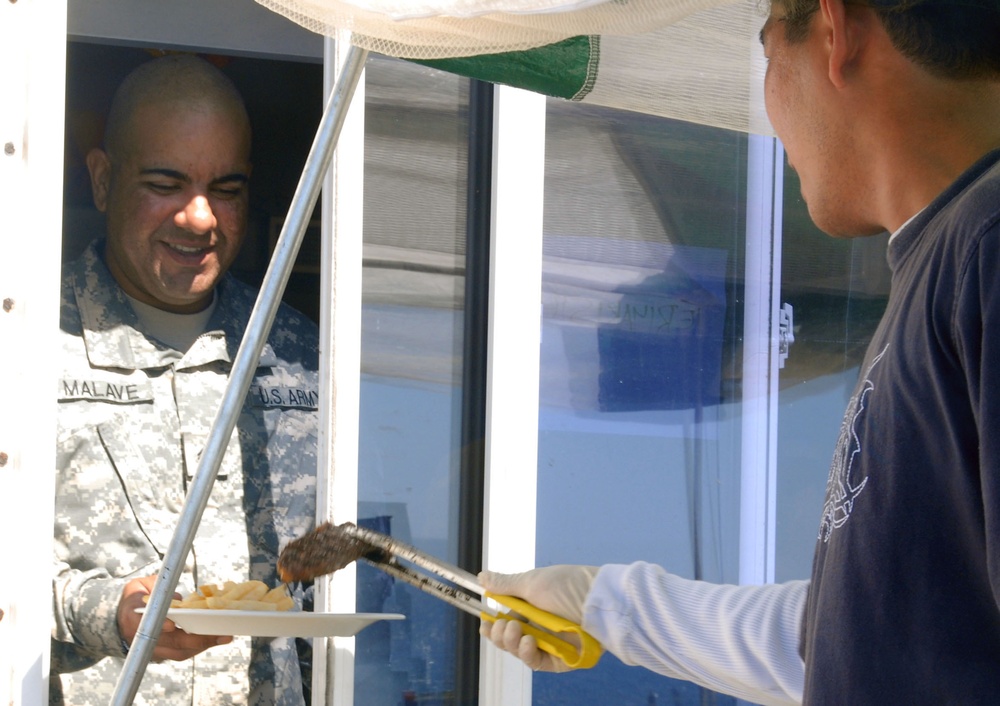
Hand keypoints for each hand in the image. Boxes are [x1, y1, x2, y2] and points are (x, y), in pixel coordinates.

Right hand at [117, 575, 231, 661]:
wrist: (122, 616)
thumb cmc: (136, 596)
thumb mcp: (140, 585)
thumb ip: (157, 588)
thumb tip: (177, 599)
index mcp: (133, 618)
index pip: (146, 625)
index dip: (160, 626)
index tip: (173, 625)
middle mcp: (142, 638)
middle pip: (170, 643)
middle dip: (195, 639)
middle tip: (217, 632)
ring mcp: (153, 648)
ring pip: (179, 652)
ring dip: (202, 645)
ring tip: (224, 636)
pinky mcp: (163, 652)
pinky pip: (183, 652)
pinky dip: (200, 646)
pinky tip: (216, 638)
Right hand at [478, 565, 597, 671]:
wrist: (599, 601)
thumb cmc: (565, 586)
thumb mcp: (532, 582)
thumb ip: (505, 585)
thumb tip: (481, 577)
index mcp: (532, 606)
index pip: (506, 621)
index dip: (492, 626)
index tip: (484, 623)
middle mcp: (540, 625)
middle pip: (510, 639)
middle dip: (500, 634)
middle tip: (505, 625)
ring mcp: (550, 643)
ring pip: (521, 652)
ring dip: (512, 643)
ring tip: (517, 631)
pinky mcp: (561, 660)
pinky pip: (538, 662)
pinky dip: (528, 655)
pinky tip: (529, 643)